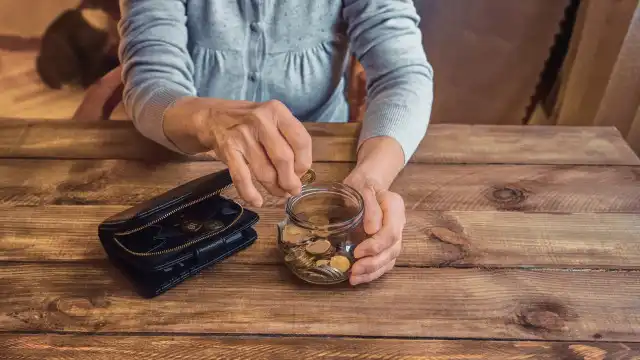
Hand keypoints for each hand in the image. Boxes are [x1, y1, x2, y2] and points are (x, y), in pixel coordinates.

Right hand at [164, 98, 311, 206]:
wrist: (213, 117)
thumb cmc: (251, 123)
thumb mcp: (273, 120)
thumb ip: (289, 141)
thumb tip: (300, 175)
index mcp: (277, 111)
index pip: (301, 141)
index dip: (304, 163)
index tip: (301, 173)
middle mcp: (261, 120)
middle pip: (283, 159)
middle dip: (290, 181)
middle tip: (292, 190)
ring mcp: (242, 135)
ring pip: (265, 171)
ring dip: (274, 188)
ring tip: (279, 193)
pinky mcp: (228, 149)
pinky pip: (242, 177)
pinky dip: (250, 193)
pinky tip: (257, 201)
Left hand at [343, 174, 405, 284]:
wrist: (365, 183)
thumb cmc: (361, 184)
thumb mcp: (362, 186)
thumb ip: (369, 205)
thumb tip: (372, 229)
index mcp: (395, 206)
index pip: (391, 232)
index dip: (376, 245)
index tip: (357, 251)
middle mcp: (399, 223)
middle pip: (392, 249)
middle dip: (373, 263)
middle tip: (354, 270)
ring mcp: (395, 235)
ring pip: (390, 259)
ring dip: (372, 271)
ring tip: (353, 278)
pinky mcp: (387, 245)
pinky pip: (384, 263)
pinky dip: (372, 273)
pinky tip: (358, 278)